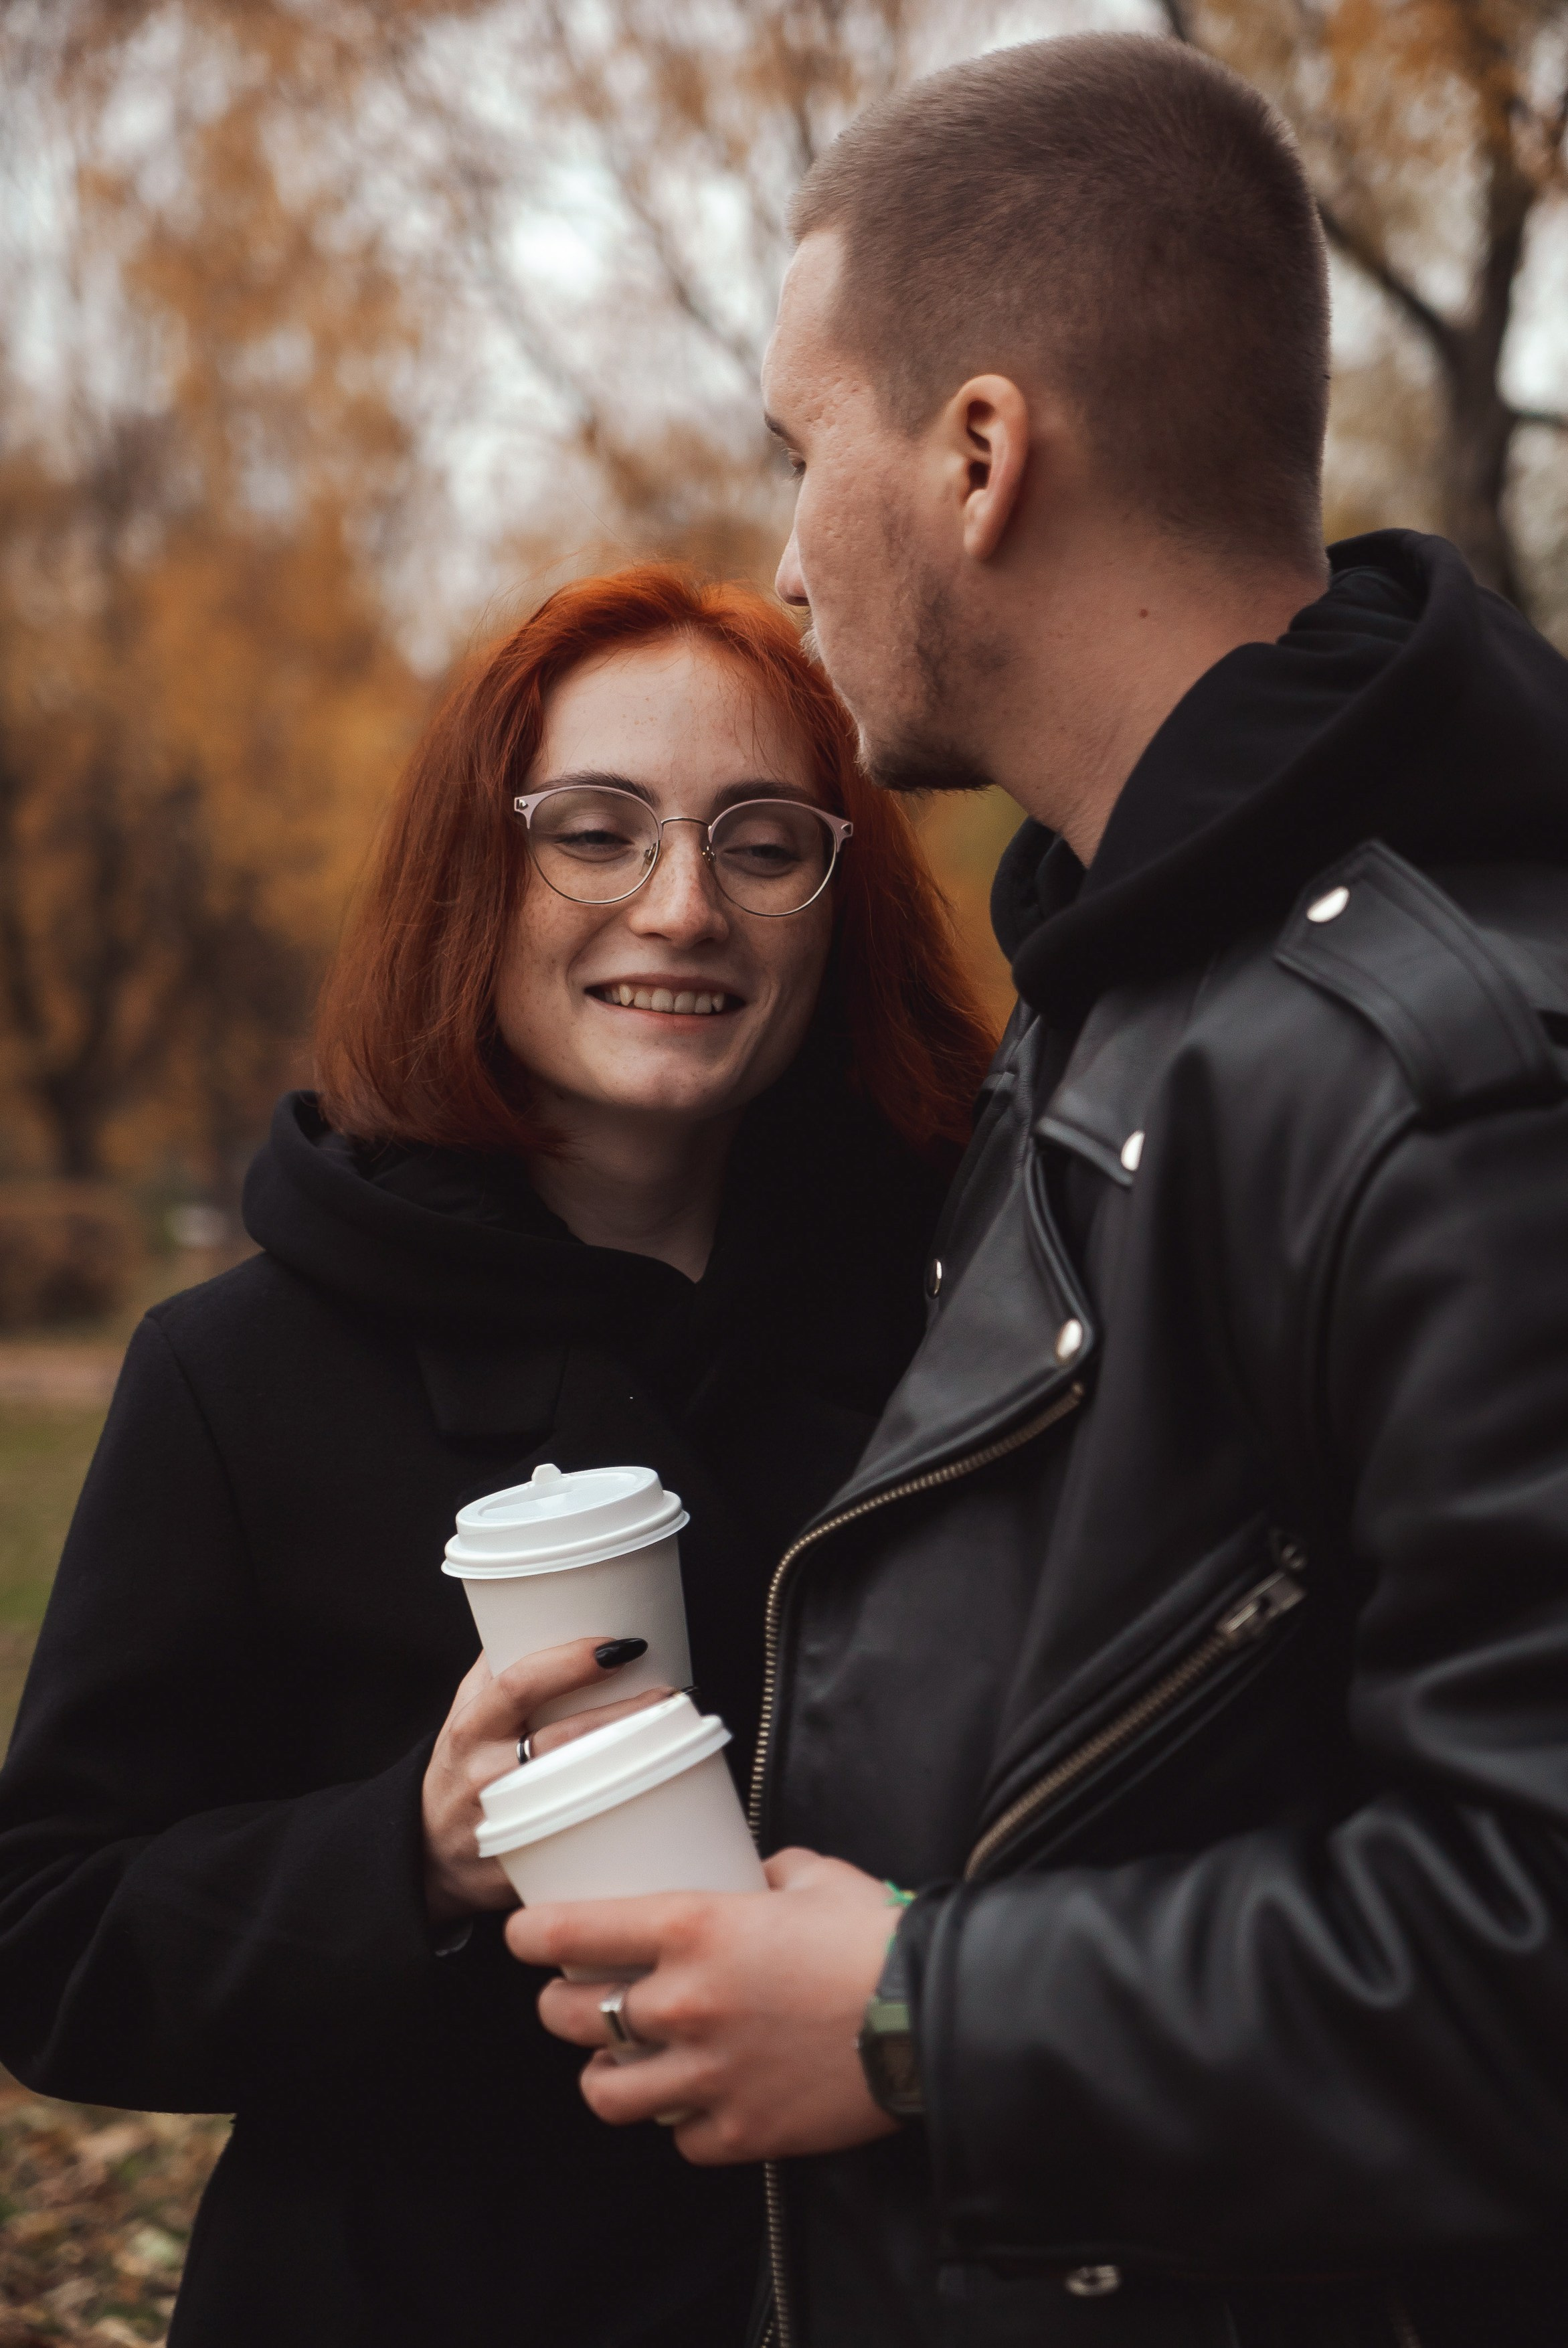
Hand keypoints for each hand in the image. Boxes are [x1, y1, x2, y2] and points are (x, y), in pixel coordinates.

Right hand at [422, 1640, 671, 1925]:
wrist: (426, 1854)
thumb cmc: (457, 1770)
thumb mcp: (463, 1715)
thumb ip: (497, 1671)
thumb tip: (540, 1611)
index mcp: (470, 1730)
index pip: (517, 1686)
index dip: (568, 1664)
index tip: (617, 1646)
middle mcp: (485, 1775)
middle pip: (561, 1740)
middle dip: (621, 1714)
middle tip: (668, 1692)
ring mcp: (506, 1822)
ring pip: (578, 1789)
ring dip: (631, 1759)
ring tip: (672, 1734)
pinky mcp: (527, 1861)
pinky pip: (580, 1840)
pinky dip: (620, 1816)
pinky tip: (656, 1795)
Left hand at [505, 1848, 899, 2161]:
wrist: (933, 2013)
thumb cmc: (875, 1936)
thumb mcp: (813, 1876)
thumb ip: (767, 1873)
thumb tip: (753, 1874)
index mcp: (694, 1929)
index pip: (571, 1933)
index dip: (529, 1937)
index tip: (522, 1937)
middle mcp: (686, 2004)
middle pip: (570, 2019)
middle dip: (558, 2009)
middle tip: (570, 1999)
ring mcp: (709, 2075)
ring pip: (607, 2094)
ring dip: (604, 2075)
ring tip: (616, 2063)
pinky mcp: (743, 2129)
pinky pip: (679, 2138)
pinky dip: (679, 2121)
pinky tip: (693, 2100)